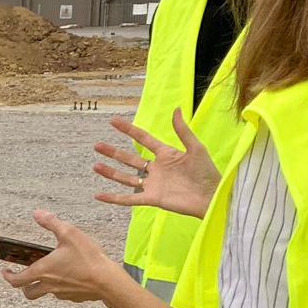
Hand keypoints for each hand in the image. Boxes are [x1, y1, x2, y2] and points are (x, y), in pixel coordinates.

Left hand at [0, 210, 127, 303]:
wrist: (108, 281)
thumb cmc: (88, 258)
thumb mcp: (69, 233)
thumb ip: (51, 222)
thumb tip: (37, 213)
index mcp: (43, 271)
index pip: (17, 280)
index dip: (8, 277)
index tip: (5, 272)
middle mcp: (50, 285)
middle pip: (29, 293)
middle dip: (24, 286)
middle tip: (24, 277)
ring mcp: (62, 293)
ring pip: (46, 293)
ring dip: (43, 285)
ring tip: (50, 272)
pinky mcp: (75, 297)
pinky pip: (63, 293)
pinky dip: (61, 286)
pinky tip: (71, 275)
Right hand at [92, 108, 219, 218]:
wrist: (212, 197)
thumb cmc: (207, 172)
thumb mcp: (196, 147)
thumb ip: (182, 130)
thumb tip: (176, 109)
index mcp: (165, 154)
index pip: (142, 139)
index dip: (128, 130)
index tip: (113, 121)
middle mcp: (156, 169)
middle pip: (129, 158)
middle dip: (113, 152)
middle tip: (97, 145)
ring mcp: (153, 184)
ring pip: (126, 177)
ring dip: (110, 172)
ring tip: (95, 166)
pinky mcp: (152, 198)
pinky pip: (129, 199)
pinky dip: (113, 198)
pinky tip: (99, 195)